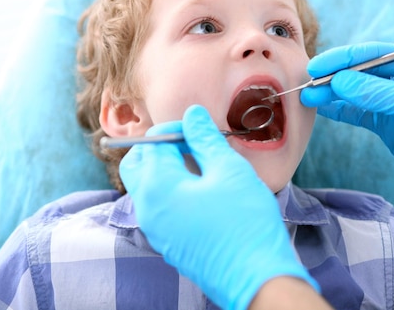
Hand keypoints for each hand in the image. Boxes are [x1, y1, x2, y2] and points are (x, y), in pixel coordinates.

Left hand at [120, 105, 318, 309]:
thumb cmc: (245, 222)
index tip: (202, 130)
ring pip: (147, 186)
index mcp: (157, 187)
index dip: (178, 128)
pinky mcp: (168, 243)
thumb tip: (192, 115)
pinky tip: (204, 192)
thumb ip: (205, 139)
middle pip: (137, 164)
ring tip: (203, 167)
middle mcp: (147, 209)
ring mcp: (155, 229)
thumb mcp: (229, 170)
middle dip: (160, 148)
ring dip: (166, 168)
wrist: (256, 278)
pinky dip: (172, 190)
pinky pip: (159, 207)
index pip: (154, 142)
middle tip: (193, 145)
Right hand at [301, 42, 393, 231]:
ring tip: (307, 98)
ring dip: (333, 95)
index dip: (345, 59)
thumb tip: (340, 82)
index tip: (318, 67)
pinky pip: (360, 112)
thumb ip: (380, 94)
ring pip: (357, 92)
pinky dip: (342, 111)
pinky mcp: (389, 124)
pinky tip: (323, 110)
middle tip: (306, 84)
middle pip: (362, 71)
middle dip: (334, 77)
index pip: (376, 53)